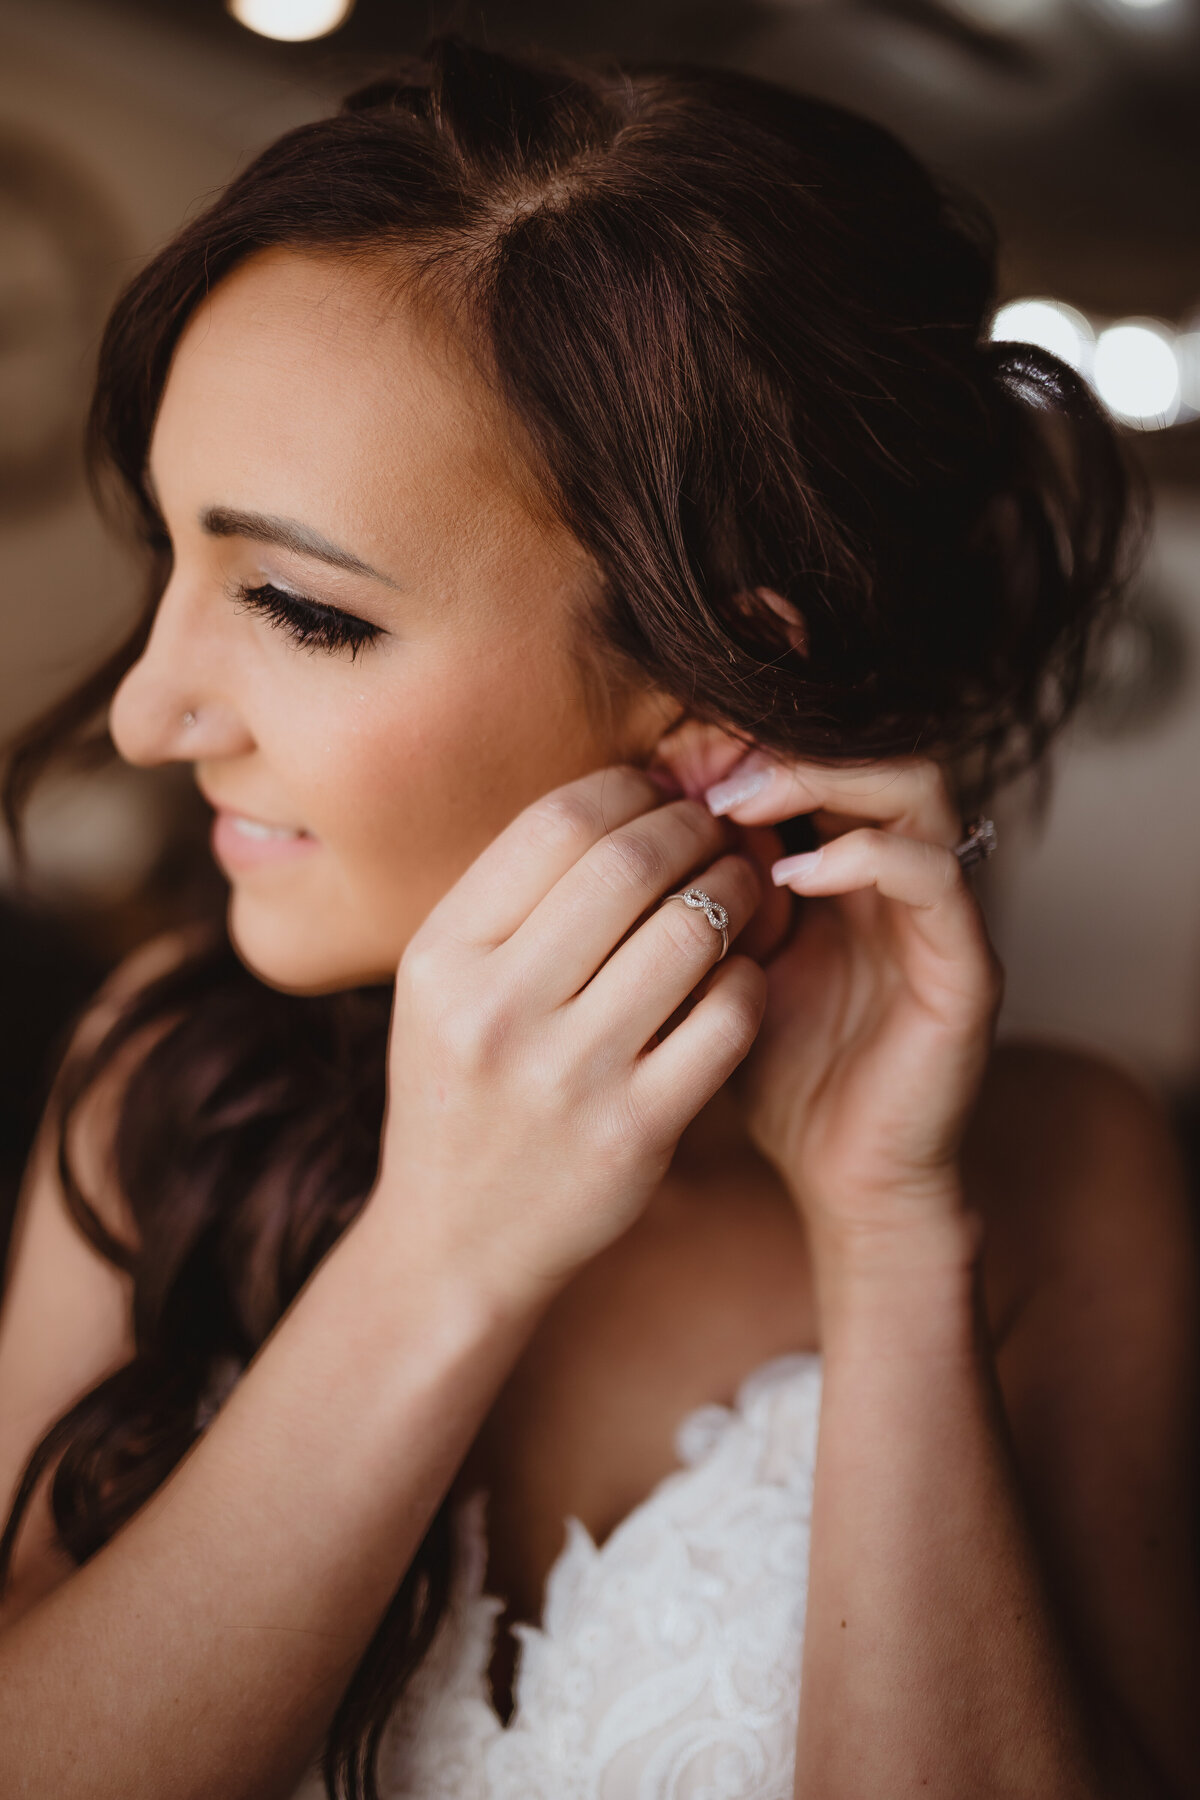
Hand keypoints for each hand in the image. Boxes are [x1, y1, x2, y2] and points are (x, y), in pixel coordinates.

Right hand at [375, 766, 765, 1312]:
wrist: (455, 1243)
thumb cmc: (464, 1089)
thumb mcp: (446, 985)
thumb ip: (519, 895)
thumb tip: (636, 792)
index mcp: (441, 957)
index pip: (557, 823)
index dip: (630, 790)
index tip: (660, 795)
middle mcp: (495, 1011)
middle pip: (630, 864)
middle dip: (693, 829)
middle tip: (717, 832)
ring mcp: (568, 1077)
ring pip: (691, 931)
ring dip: (735, 891)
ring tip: (741, 887)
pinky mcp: (636, 1133)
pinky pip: (727, 1017)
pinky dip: (749, 978)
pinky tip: (740, 974)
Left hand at [702, 751, 1004, 1263]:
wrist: (841, 1179)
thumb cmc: (772, 1074)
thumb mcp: (715, 965)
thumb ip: (694, 898)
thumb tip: (615, 823)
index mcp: (846, 863)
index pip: (813, 754)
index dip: (742, 741)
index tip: (663, 762)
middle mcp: (903, 872)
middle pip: (867, 745)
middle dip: (774, 745)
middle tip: (696, 772)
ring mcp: (941, 915)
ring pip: (915, 784)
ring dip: (819, 779)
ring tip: (733, 808)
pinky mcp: (966, 968)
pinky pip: (932, 877)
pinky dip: (864, 857)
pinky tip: (790, 876)